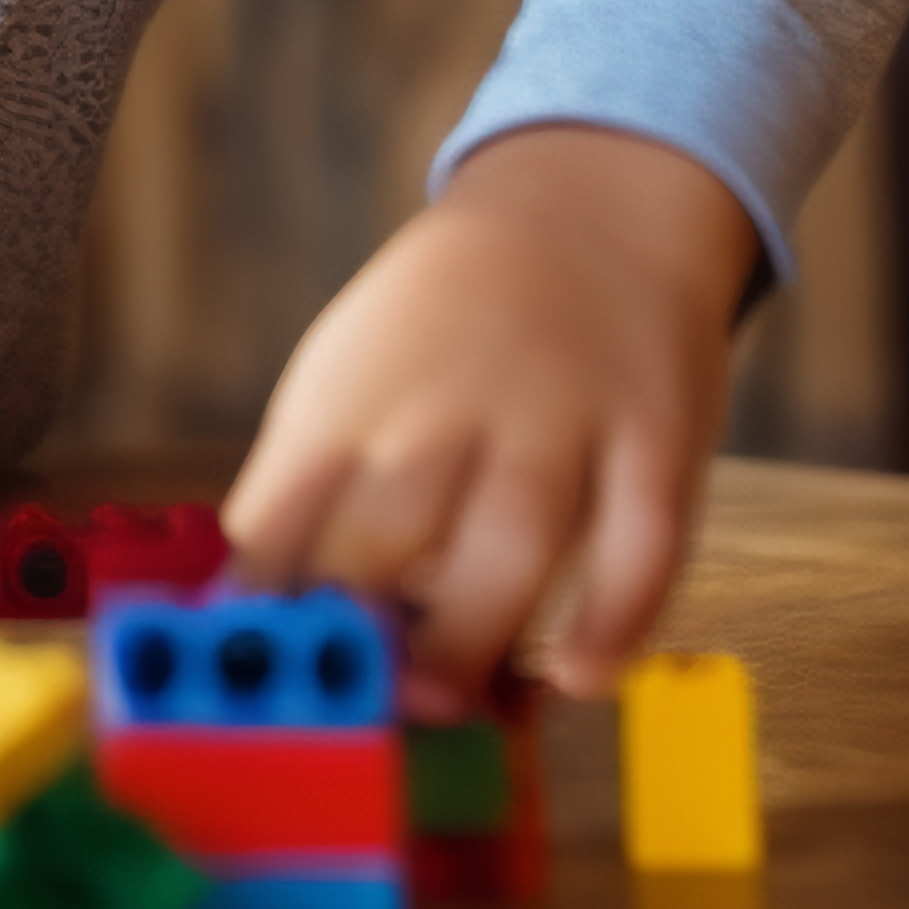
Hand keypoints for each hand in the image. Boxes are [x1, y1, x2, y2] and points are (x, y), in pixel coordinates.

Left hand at [217, 122, 755, 716]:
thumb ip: (309, 495)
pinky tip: (576, 676)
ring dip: (471, 637)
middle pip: (388, 531)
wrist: (585, 206)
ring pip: (512, 540)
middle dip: (364, 631)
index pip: (279, 515)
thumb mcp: (348, 377)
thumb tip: (253, 624)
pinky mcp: (655, 436)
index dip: (265, 611)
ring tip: (446, 702)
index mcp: (349, 395)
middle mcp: (449, 403)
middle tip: (360, 702)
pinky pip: (645, 542)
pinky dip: (614, 620)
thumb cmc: (437, 334)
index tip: (261, 677)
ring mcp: (560, 418)